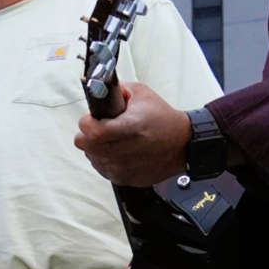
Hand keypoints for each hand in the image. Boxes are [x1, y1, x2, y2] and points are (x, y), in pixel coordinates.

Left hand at [75, 83, 191, 186]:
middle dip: (87, 135)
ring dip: (95, 148)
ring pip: (92, 158)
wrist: (182, 145)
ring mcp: (125, 167)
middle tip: (97, 128)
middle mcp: (127, 150)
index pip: (94, 132)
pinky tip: (117, 151)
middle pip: (87, 146)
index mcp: (131, 127)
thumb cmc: (163, 120)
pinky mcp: (124, 178)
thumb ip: (116, 90)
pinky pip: (101, 169)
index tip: (90, 119)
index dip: (87, 123)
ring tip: (111, 140)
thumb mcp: (142, 94)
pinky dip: (104, 159)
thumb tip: (97, 91)